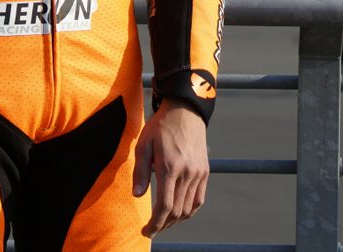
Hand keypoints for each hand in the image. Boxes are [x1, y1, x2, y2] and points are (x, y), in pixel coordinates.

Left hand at [133, 98, 208, 238]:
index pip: (165, 206)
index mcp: (170, 167)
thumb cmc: (160, 126)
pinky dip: (188, 211)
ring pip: (188, 209)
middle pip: (177, 211)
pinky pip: (199, 200)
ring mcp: (198, 173)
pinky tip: (178, 212)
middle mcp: (187, 173)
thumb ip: (140, 171)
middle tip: (151, 229)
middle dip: (163, 225)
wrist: (185, 111)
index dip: (155, 224)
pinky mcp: (205, 172)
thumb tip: (138, 196)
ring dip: (175, 220)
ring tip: (163, 222)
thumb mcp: (144, 144)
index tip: (146, 231)